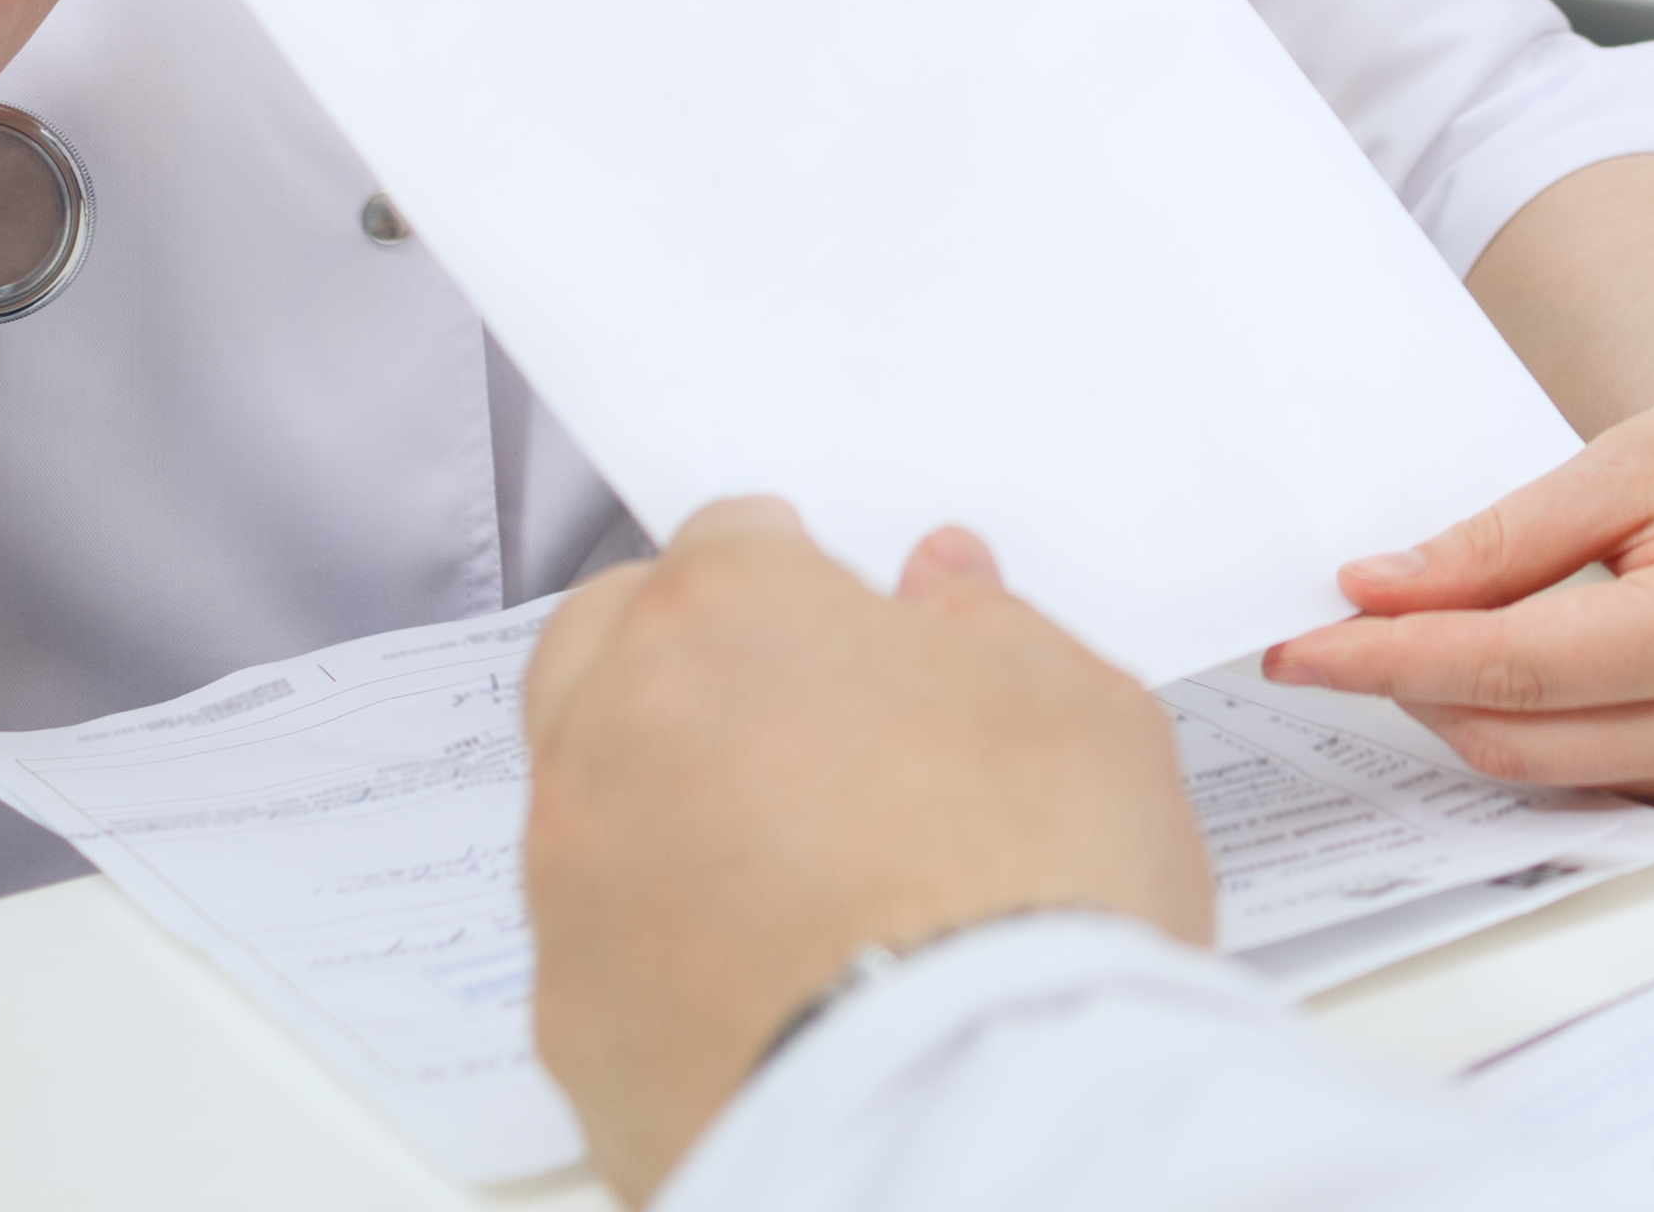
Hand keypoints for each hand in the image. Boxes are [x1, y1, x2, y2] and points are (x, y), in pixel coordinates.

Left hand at [523, 501, 1207, 1205]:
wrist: (970, 1112)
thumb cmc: (1033, 895)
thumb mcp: (1083, 711)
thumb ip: (993, 627)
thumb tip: (947, 596)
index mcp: (728, 622)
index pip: (731, 542)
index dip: (809, 582)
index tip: (860, 631)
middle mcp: (614, 738)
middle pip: (606, 648)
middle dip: (685, 661)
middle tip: (803, 721)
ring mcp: (574, 890)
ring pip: (588, 805)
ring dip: (667, 807)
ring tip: (802, 873)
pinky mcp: (571, 1028)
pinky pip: (599, 952)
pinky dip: (662, 949)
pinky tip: (770, 977)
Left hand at [1263, 329, 1653, 798]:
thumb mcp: (1635, 454)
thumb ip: (1507, 535)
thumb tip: (1381, 589)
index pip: (1516, 665)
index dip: (1392, 656)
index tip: (1302, 643)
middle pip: (1516, 733)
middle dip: (1407, 685)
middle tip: (1329, 632)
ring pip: (1542, 765)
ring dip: (1456, 709)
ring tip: (1397, 639)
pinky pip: (1589, 772)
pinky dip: (1521, 727)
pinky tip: (1482, 669)